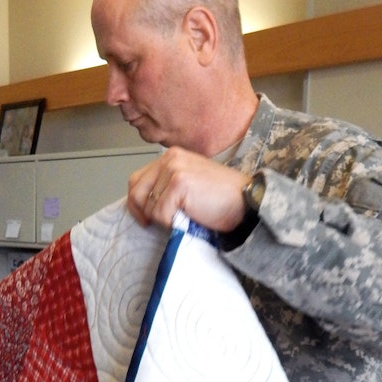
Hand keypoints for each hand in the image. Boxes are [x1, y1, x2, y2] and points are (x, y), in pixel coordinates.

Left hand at [127, 147, 250, 231]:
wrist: (245, 201)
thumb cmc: (221, 198)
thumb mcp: (189, 185)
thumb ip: (167, 186)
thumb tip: (144, 204)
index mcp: (171, 157)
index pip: (137, 180)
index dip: (136, 202)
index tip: (145, 217)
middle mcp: (170, 158)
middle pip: (136, 191)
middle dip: (143, 212)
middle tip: (155, 224)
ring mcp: (173, 169)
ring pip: (149, 205)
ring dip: (163, 219)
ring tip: (182, 218)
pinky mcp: (178, 182)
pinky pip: (160, 213)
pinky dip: (172, 222)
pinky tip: (189, 217)